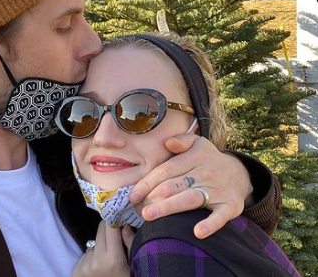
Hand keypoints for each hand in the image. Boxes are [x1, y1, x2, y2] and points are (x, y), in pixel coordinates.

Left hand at [72, 221, 129, 276]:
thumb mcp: (132, 267)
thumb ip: (130, 244)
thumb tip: (125, 224)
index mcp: (113, 258)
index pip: (110, 226)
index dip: (115, 220)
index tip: (119, 217)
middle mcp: (96, 259)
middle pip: (100, 230)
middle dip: (108, 231)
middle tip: (115, 238)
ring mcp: (84, 265)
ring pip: (94, 243)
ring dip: (100, 246)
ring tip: (107, 260)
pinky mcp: (76, 270)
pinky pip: (86, 255)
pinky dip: (92, 257)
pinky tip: (98, 269)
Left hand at [129, 134, 252, 238]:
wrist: (239, 173)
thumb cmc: (208, 159)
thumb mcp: (197, 143)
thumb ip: (181, 140)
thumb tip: (167, 142)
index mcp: (194, 157)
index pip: (166, 170)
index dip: (147, 182)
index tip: (132, 196)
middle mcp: (205, 172)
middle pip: (174, 185)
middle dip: (153, 197)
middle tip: (137, 209)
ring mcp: (218, 189)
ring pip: (190, 199)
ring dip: (169, 207)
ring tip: (149, 215)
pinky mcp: (231, 205)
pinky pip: (221, 216)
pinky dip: (210, 224)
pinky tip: (197, 232)